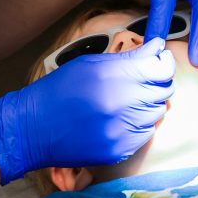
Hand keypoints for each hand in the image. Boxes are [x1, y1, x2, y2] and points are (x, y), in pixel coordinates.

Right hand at [0, 39, 174, 182]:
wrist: (33, 128)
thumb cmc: (59, 90)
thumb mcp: (90, 64)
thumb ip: (127, 57)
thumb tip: (156, 48)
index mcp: (113, 77)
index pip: (161, 68)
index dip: (164, 62)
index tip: (160, 59)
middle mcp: (121, 104)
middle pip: (163, 90)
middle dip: (158, 81)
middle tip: (143, 78)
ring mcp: (121, 130)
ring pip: (157, 113)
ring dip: (149, 104)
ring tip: (129, 100)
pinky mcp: (119, 150)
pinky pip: (145, 134)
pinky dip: (140, 124)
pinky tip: (123, 118)